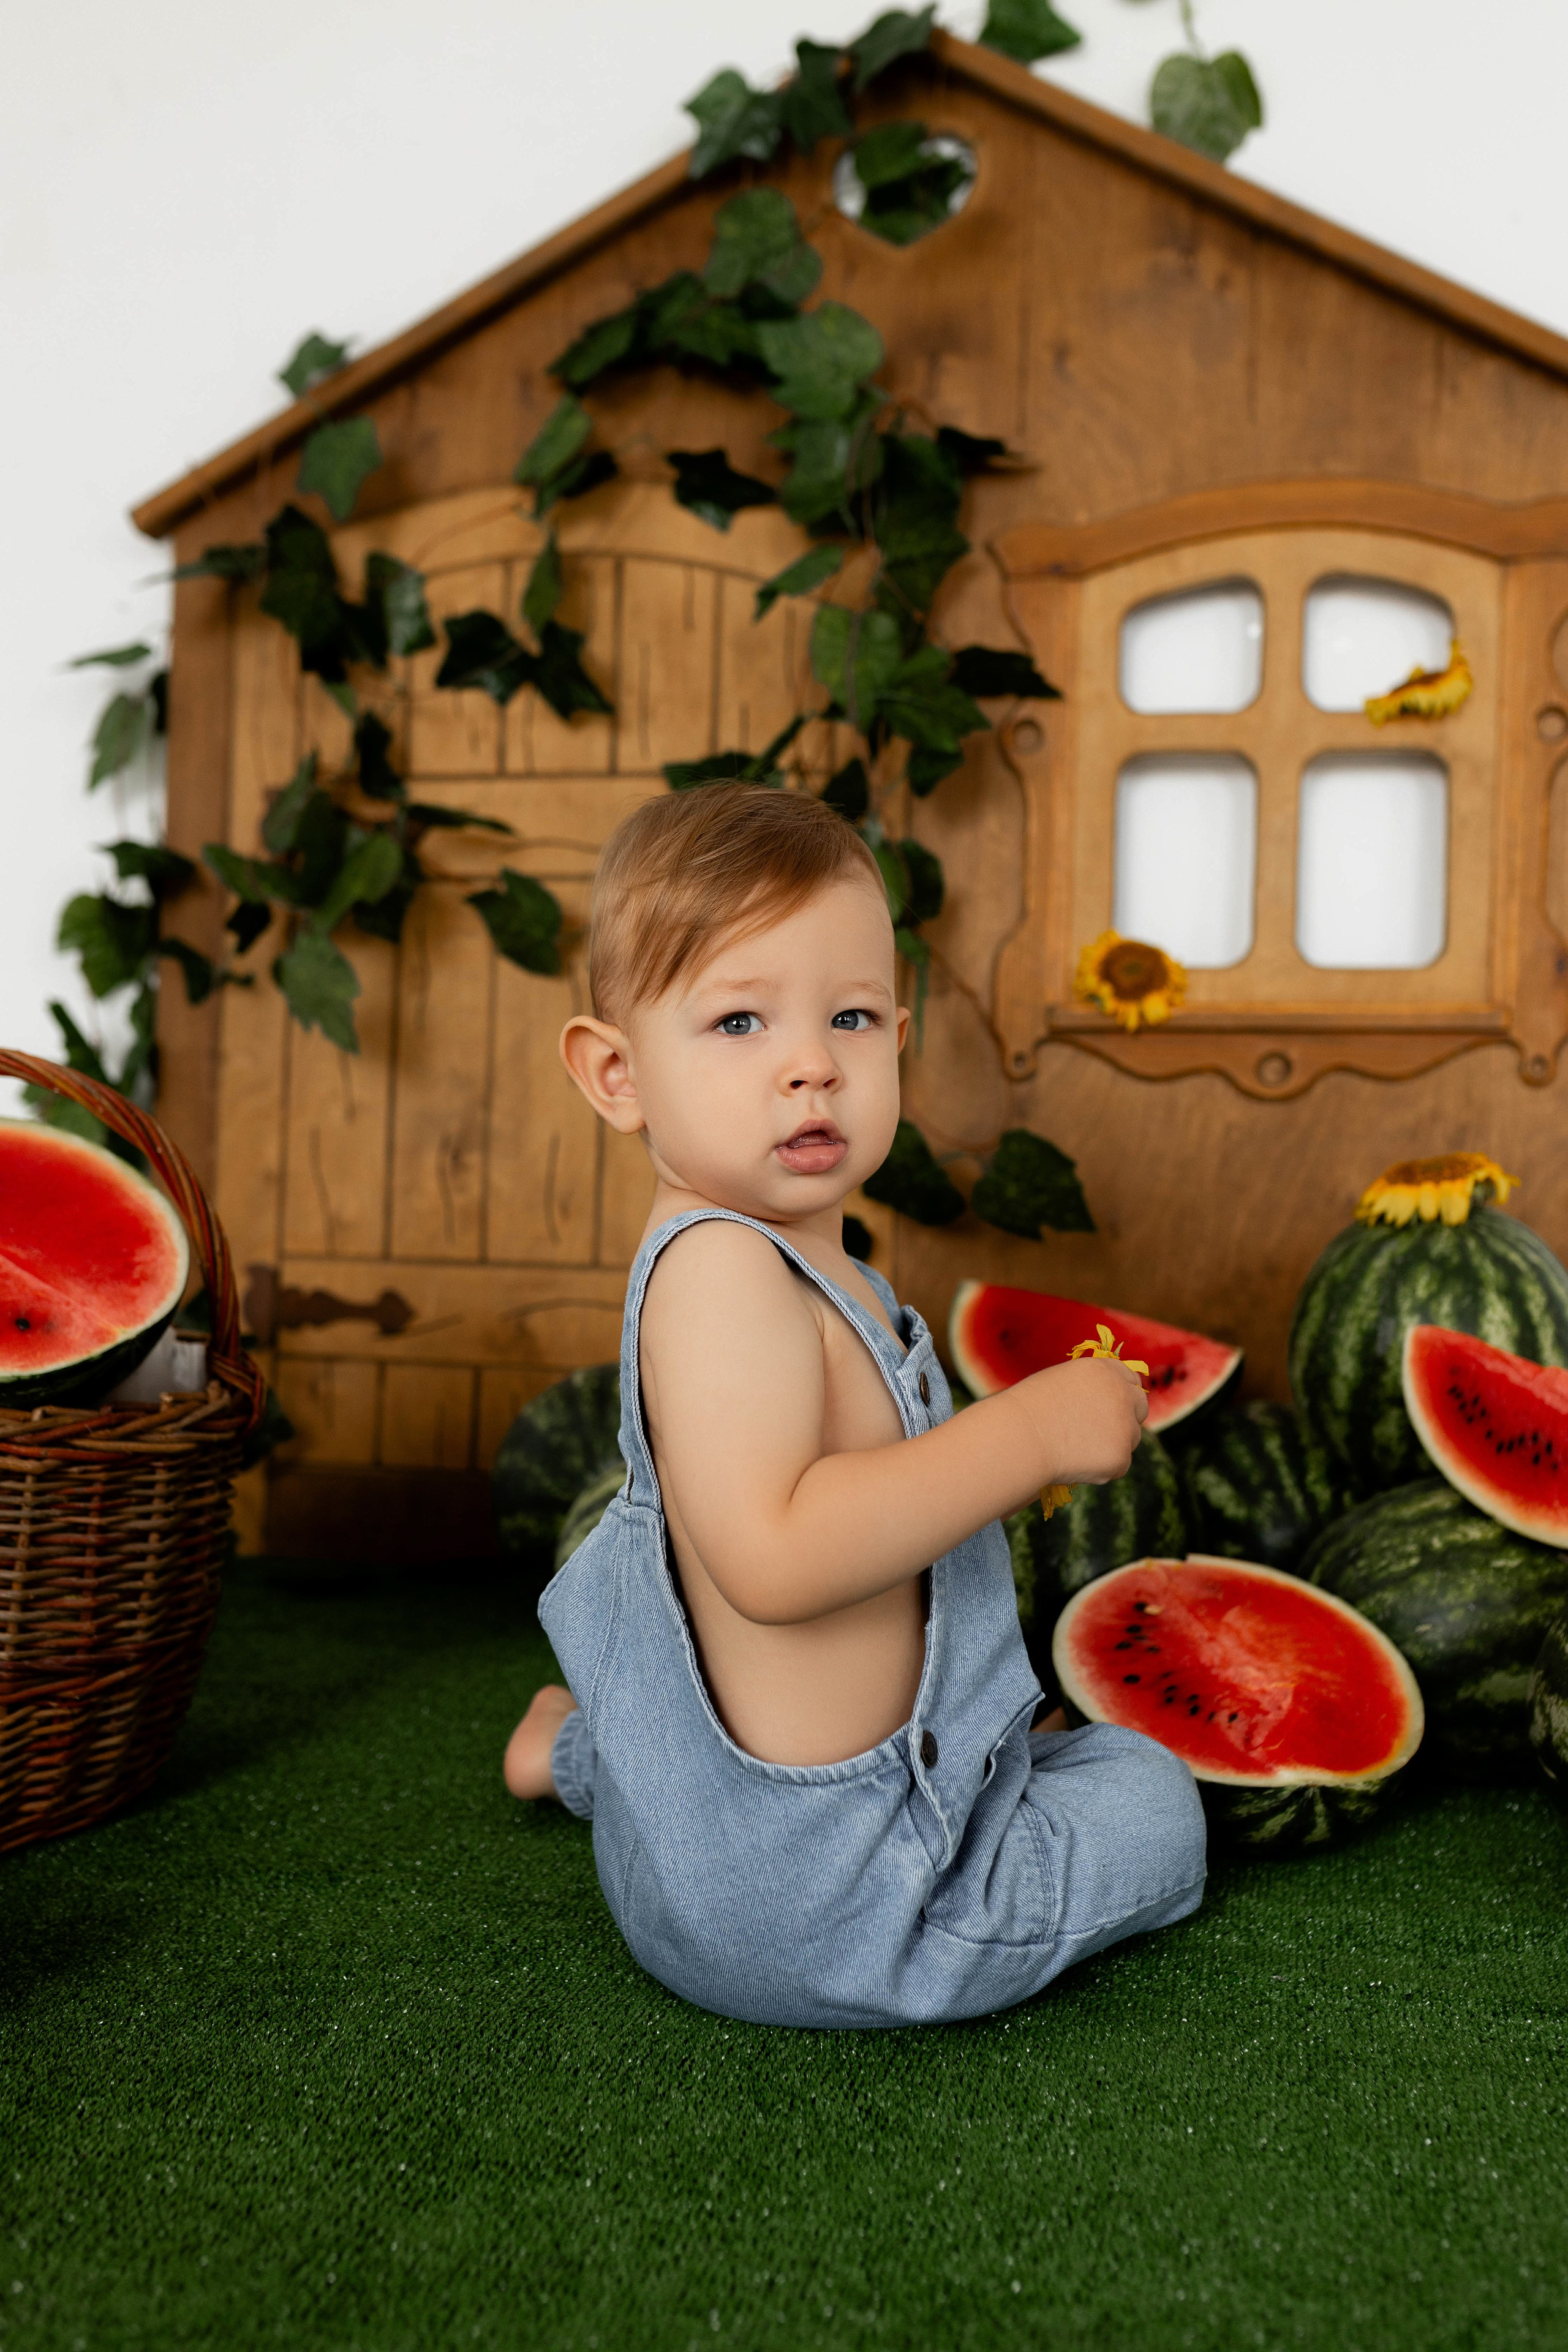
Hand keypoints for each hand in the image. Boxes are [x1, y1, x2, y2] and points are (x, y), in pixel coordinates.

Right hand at [1014, 1354, 1147, 1487]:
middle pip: (1140, 1408)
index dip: (1122, 1393)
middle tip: (1104, 1432)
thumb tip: (1101, 1404)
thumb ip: (1089, 1388)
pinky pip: (1117, 1464)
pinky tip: (1073, 1463)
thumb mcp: (1061, 1382)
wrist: (1020, 1437)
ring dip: (1111, 1444)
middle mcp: (1122, 1394)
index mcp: (1105, 1371)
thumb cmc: (1028, 1409)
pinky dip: (1101, 1467)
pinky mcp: (1121, 1457)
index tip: (1114, 1405)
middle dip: (1127, 1418)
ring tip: (1074, 1448)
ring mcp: (1124, 1427)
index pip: (1130, 1379)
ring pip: (1129, 1438)